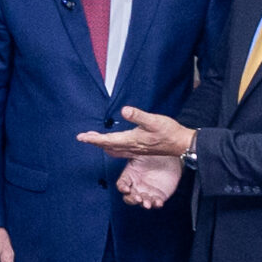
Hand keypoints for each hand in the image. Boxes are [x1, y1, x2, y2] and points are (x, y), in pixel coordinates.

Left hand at [78, 106, 195, 157]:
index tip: (81, 138)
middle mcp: (131, 147)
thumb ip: (138, 116)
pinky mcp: (140, 150)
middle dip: (95, 142)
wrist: (180, 143)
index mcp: (131, 140)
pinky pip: (120, 151)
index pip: (107, 140)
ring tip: (93, 140)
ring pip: (113, 149)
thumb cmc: (168, 131)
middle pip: (108, 146)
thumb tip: (124, 110)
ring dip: (102, 145)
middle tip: (83, 138)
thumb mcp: (154, 120)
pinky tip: (112, 145)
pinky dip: (112, 147)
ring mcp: (135, 150)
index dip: (93, 139)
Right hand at [116, 155, 183, 209]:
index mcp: (130, 176)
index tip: (126, 189)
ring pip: (142, 202)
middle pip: (129, 197)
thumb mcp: (139, 152)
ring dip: (144, 204)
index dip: (122, 188)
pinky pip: (156, 203)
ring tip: (147, 203)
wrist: (170, 156)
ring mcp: (147, 192)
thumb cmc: (153, 153)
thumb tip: (115, 147)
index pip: (121, 184)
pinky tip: (158, 202)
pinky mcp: (159, 196)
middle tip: (138, 198)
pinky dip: (156, 204)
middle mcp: (136, 186)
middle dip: (132, 200)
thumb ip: (128, 152)